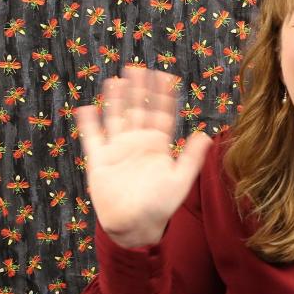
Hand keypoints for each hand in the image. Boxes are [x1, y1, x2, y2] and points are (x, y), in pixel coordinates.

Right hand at [75, 66, 211, 248]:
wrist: (135, 226)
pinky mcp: (99, 161)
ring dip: (116, 100)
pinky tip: (87, 108)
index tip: (165, 76)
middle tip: (137, 67)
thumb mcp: (180, 180)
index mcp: (158, 145)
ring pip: (116, 118)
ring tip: (115, 80)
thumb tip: (206, 135)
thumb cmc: (161, 206)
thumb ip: (191, 158)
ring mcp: (118, 150)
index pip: (161, 113)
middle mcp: (138, 143)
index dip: (162, 95)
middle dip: (138, 89)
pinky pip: (93, 138)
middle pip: (137, 109)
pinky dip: (89, 124)